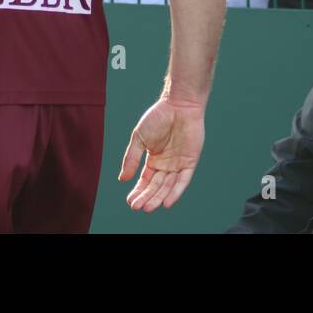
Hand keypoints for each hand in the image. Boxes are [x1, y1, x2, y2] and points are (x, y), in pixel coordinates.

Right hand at [119, 97, 205, 212]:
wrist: (178, 104)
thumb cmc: (157, 117)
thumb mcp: (139, 138)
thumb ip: (131, 159)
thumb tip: (122, 179)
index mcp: (153, 159)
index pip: (145, 180)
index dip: (138, 191)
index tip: (130, 201)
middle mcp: (166, 165)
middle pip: (156, 186)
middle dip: (146, 197)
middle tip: (137, 207)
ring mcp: (178, 164)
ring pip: (168, 186)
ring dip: (159, 198)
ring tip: (149, 208)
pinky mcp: (190, 162)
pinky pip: (183, 180)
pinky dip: (176, 192)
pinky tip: (167, 202)